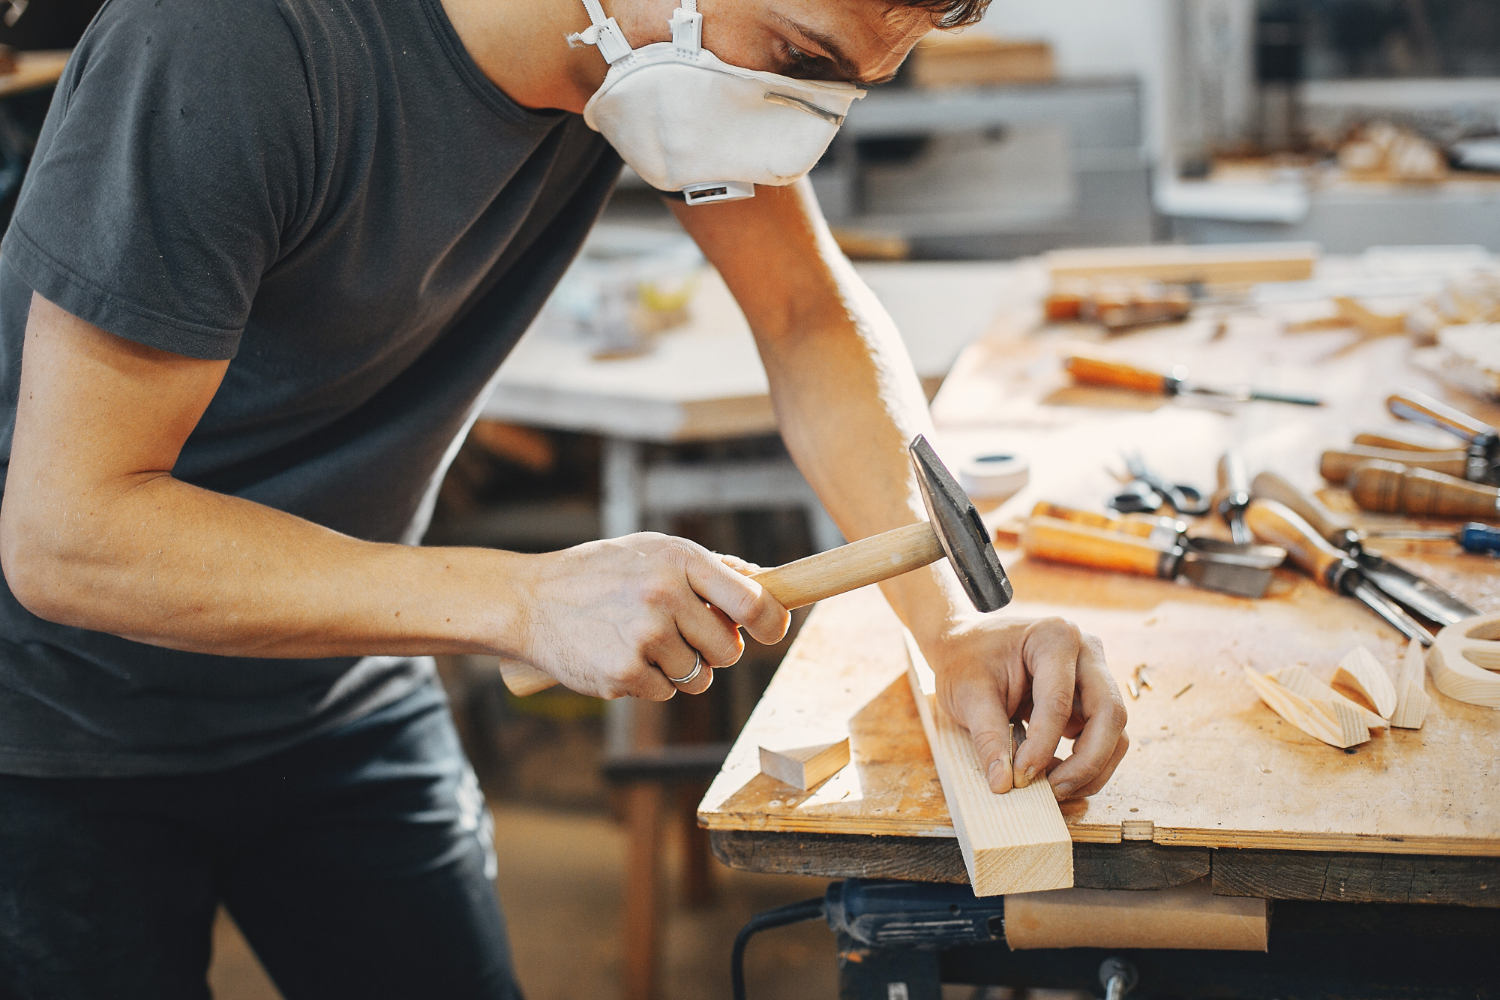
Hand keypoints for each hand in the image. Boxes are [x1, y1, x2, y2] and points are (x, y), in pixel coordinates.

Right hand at [513, 533, 788, 699]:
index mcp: (680, 560)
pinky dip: (651, 682)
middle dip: (715, 651)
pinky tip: (622, 655)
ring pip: (699, 677)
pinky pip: (666, 692)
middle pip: (729, 650)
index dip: (772, 622)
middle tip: (684, 636)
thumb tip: (769, 586)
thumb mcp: (655, 551)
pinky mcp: (624, 674)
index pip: (753, 601)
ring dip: (681, 669)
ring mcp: (644, 637)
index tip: (772, 630)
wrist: (529, 601)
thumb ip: (711, 569)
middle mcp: (665, 595)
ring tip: (644, 642)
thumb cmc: (601, 574)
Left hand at [925, 616, 1127, 799]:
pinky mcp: (1091, 701)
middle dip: (1087, 761)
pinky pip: (1104, 738)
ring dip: (1091, 768)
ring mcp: (1094, 676)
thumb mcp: (967, 694)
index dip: (1042, 745)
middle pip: (1109, 714)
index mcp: (1055, 637)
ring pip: (1115, 731)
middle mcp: (1086, 652)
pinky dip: (1086, 764)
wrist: (967, 645)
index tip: (1020, 776)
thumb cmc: (966, 660)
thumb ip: (988, 737)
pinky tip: (1055, 777)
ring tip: (1054, 789)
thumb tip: (1003, 782)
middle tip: (1053, 790)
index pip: (1059, 700)